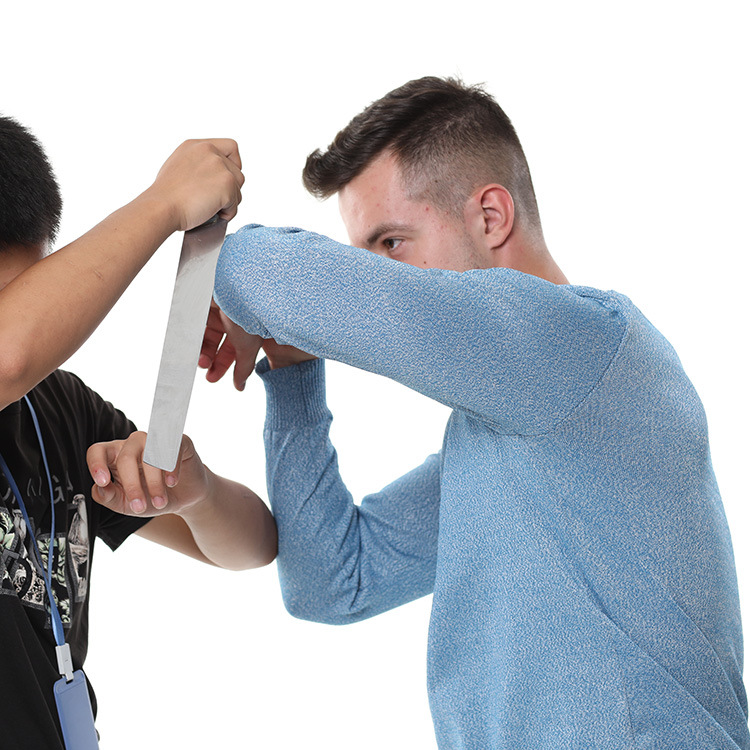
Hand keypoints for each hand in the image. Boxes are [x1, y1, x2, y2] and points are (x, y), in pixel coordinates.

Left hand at [87, 432, 209, 516]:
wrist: (183, 499)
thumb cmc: (150, 497)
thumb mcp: (126, 504)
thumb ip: (109, 498)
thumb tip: (99, 489)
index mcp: (114, 456)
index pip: (98, 451)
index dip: (97, 464)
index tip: (102, 482)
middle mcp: (133, 444)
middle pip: (126, 457)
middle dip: (132, 486)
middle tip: (139, 507)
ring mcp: (156, 440)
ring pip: (149, 452)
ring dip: (154, 481)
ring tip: (159, 502)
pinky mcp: (179, 442)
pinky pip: (172, 449)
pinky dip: (171, 468)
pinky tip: (172, 483)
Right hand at [144, 139, 244, 231]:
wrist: (162, 207)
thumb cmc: (165, 196)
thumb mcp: (178, 167)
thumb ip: (199, 165)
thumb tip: (212, 178)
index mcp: (197, 146)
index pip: (231, 147)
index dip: (233, 164)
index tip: (225, 178)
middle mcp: (210, 151)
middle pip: (237, 172)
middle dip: (229, 189)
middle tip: (213, 199)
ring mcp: (220, 166)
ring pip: (238, 188)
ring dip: (228, 202)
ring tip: (209, 208)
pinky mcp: (227, 183)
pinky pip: (235, 204)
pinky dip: (226, 213)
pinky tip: (210, 214)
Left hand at [199, 300, 315, 389]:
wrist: (238, 286)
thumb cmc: (248, 313)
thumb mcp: (248, 346)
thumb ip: (244, 367)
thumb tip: (240, 387)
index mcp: (245, 327)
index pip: (232, 350)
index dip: (223, 365)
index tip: (213, 379)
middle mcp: (230, 317)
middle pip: (214, 342)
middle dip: (209, 359)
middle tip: (205, 371)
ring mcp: (214, 308)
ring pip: (201, 333)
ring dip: (199, 350)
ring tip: (200, 360)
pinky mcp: (200, 300)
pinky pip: (190, 320)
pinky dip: (188, 335)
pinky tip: (189, 344)